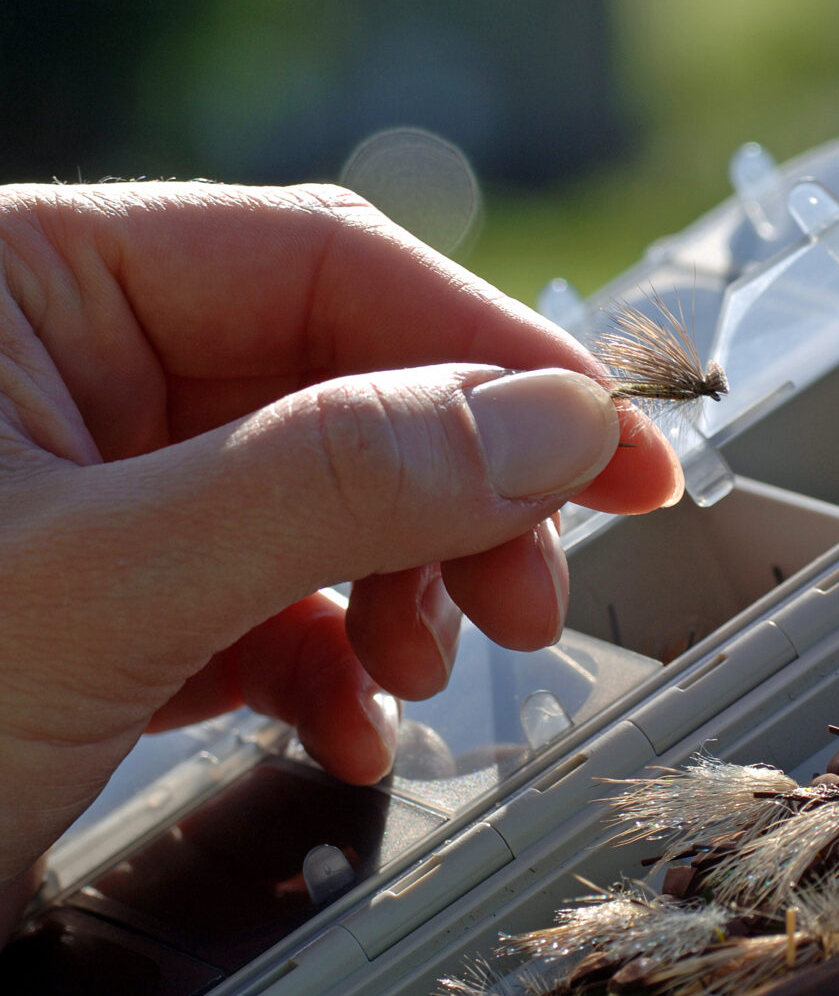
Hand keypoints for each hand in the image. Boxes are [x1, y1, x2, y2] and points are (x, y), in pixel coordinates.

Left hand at [0, 181, 679, 934]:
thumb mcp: (98, 585)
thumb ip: (331, 480)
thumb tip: (557, 421)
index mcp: (32, 278)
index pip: (319, 262)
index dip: (491, 353)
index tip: (624, 449)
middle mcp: (65, 362)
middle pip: (339, 378)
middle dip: (455, 493)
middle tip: (540, 602)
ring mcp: (89, 485)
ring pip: (321, 493)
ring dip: (406, 584)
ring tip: (438, 676)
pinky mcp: (104, 597)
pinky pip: (266, 594)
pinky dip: (332, 662)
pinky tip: (351, 733)